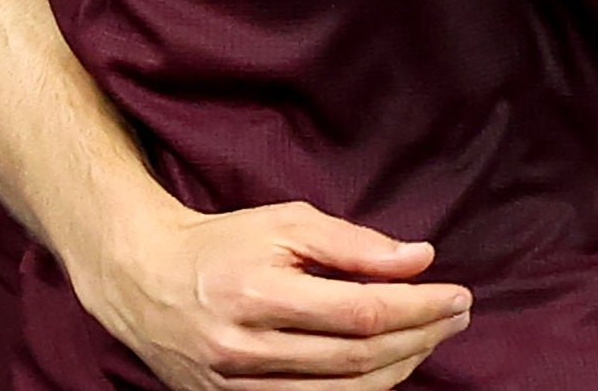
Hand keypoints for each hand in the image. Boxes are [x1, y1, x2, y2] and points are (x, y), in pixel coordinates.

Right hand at [73, 199, 471, 390]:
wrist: (140, 277)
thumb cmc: (219, 244)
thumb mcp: (278, 223)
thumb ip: (349, 242)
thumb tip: (418, 260)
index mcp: (254, 292)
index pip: (361, 311)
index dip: (419, 307)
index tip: (458, 294)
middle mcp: (245, 346)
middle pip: (361, 357)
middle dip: (421, 336)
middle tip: (456, 315)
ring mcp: (237, 384)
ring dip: (402, 367)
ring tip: (429, 338)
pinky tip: (386, 366)